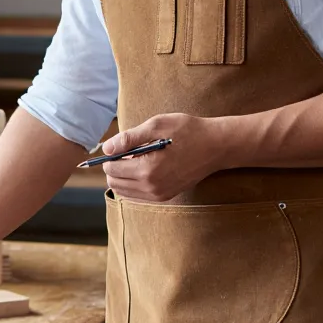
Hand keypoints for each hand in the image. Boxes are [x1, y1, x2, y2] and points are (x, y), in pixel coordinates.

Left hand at [104, 113, 228, 202]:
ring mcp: (158, 195)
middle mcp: (151, 187)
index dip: (110, 156)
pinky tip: (144, 169)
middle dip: (114, 167)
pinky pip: (137, 196)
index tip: (117, 146)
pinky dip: (133, 184)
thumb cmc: (187, 131)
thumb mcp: (157, 126)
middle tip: (126, 152)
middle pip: (115, 183)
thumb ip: (129, 138)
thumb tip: (106, 148)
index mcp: (147, 169)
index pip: (112, 169)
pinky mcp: (165, 197)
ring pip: (124, 192)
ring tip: (136, 160)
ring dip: (123, 176)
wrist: (216, 146)